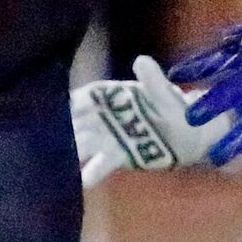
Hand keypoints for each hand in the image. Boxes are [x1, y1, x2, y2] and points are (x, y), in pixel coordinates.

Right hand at [71, 54, 227, 186]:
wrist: (191, 136)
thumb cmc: (174, 109)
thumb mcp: (166, 95)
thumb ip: (153, 81)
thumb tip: (141, 61)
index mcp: (114, 95)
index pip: (89, 96)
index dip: (77, 101)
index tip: (66, 106)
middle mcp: (105, 116)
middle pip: (79, 121)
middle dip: (66, 127)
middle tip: (49, 136)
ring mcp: (108, 137)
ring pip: (83, 142)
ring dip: (72, 149)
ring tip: (58, 159)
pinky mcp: (116, 157)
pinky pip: (99, 164)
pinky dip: (90, 172)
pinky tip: (82, 180)